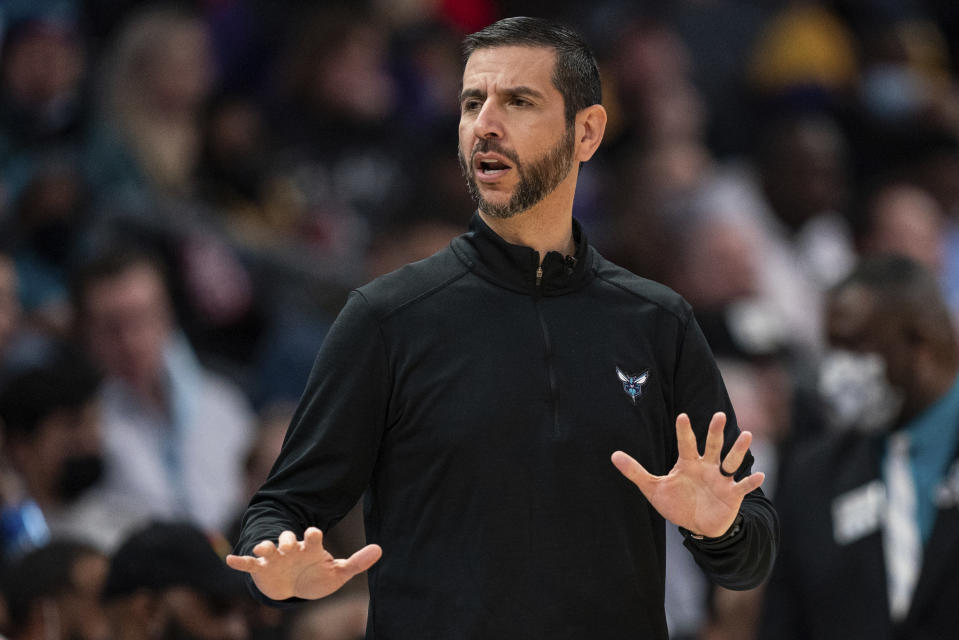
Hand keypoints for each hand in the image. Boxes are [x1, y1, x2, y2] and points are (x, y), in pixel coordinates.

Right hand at [226, 528, 381, 600]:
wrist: (295, 586)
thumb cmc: (317, 575)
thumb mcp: (338, 572)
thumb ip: (357, 562)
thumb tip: (380, 549)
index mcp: (310, 548)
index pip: (311, 538)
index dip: (312, 535)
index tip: (314, 533)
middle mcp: (291, 549)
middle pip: (287, 540)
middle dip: (286, 539)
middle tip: (287, 543)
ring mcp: (275, 558)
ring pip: (267, 548)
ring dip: (263, 547)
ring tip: (260, 548)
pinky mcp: (261, 569)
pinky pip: (248, 564)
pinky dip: (239, 561)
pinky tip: (229, 560)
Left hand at [611, 412, 764, 537]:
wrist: (698, 525)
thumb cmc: (677, 503)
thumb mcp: (654, 488)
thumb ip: (635, 472)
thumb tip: (613, 456)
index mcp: (688, 463)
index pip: (686, 444)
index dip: (684, 431)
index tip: (682, 415)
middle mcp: (707, 467)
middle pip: (711, 446)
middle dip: (715, 432)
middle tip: (718, 415)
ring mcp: (721, 479)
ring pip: (731, 461)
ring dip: (738, 450)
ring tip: (746, 435)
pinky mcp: (732, 495)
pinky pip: (743, 487)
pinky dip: (751, 482)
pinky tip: (759, 475)